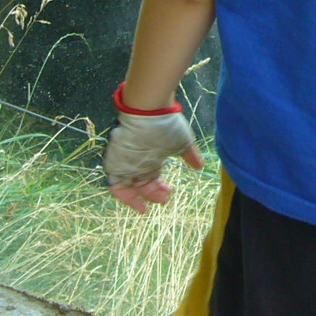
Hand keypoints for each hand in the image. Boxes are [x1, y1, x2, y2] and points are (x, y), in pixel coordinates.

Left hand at [103, 85, 203, 212]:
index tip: (169, 195)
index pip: (152, 179)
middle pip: (141, 185)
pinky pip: (115, 185)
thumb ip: (190, 156)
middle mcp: (137, 163)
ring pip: (129, 187)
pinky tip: (136, 202)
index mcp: (151, 159)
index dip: (159, 189)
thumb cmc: (166, 126)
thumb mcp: (183, 143)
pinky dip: (124, 196)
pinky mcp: (115, 164)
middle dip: (153, 194)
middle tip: (165, 199)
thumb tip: (201, 166)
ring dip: (138, 198)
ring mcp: (125, 164)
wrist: (148, 111)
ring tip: (149, 204)